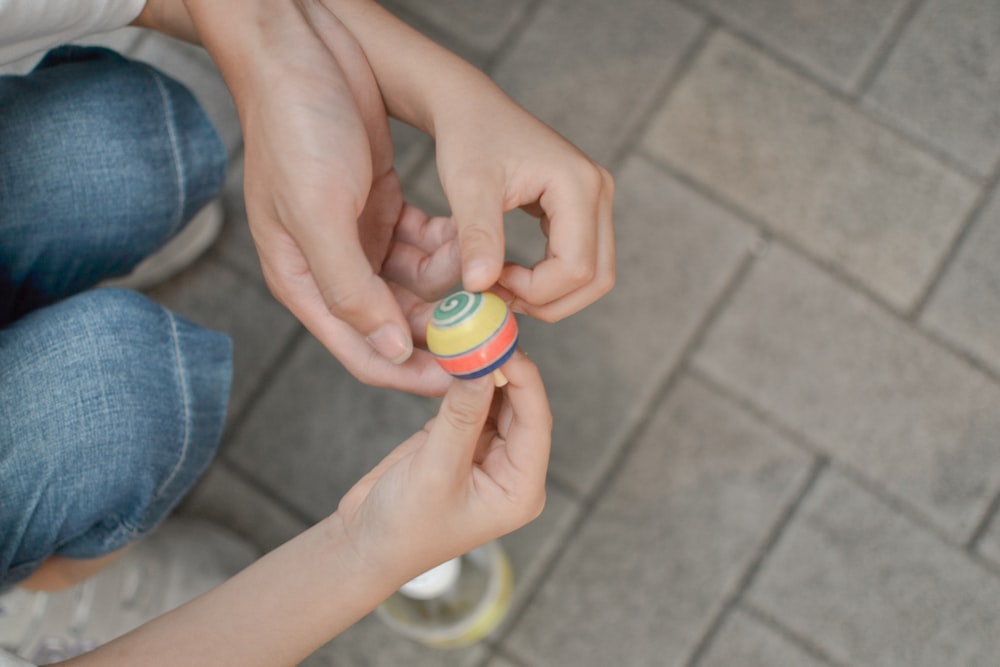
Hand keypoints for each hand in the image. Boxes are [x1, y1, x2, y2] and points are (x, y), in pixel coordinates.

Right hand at [184, 0, 458, 394]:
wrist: (301, 50)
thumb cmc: (295, 129)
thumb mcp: (317, 213)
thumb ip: (350, 287)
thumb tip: (392, 349)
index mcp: (304, 283)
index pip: (365, 351)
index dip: (413, 373)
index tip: (463, 380)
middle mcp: (333, 269)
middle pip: (397, 323)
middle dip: (444, 328)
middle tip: (494, 333)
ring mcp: (359, 240)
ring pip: (417, 286)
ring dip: (452, 284)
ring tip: (486, 277)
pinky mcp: (383, 209)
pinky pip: (425, 247)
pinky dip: (448, 246)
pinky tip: (467, 239)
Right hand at [336, 351, 550, 582]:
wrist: (364, 544)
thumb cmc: (404, 527)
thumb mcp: (435, 471)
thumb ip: (461, 416)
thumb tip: (483, 365)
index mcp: (521, 488)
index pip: (536, 422)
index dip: (523, 378)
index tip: (503, 343)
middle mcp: (512, 470)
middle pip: (521, 406)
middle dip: (504, 368)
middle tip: (485, 329)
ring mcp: (488, 454)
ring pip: (497, 398)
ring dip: (484, 369)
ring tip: (470, 334)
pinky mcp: (462, 440)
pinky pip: (472, 401)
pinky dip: (464, 379)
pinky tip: (456, 355)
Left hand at [434, 89, 616, 321]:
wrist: (470, 107)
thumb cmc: (467, 138)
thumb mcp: (467, 188)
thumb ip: (477, 238)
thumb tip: (479, 287)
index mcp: (579, 185)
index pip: (577, 267)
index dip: (534, 290)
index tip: (489, 281)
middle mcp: (599, 191)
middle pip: (596, 278)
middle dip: (548, 301)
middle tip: (500, 296)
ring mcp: (596, 200)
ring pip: (593, 275)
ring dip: (550, 295)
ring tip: (502, 284)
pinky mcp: (584, 208)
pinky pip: (581, 260)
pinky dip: (549, 280)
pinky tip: (510, 272)